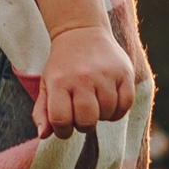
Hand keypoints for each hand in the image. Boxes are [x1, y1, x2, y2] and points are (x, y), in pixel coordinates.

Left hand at [33, 23, 135, 138]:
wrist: (82, 33)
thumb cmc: (62, 66)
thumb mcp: (46, 85)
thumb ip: (43, 111)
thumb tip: (44, 136)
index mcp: (59, 81)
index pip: (61, 119)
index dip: (63, 131)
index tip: (65, 126)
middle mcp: (82, 77)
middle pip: (87, 120)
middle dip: (83, 126)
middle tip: (82, 116)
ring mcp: (105, 74)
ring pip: (107, 113)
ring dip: (101, 116)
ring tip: (95, 104)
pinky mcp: (124, 72)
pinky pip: (126, 104)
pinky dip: (118, 110)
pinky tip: (110, 103)